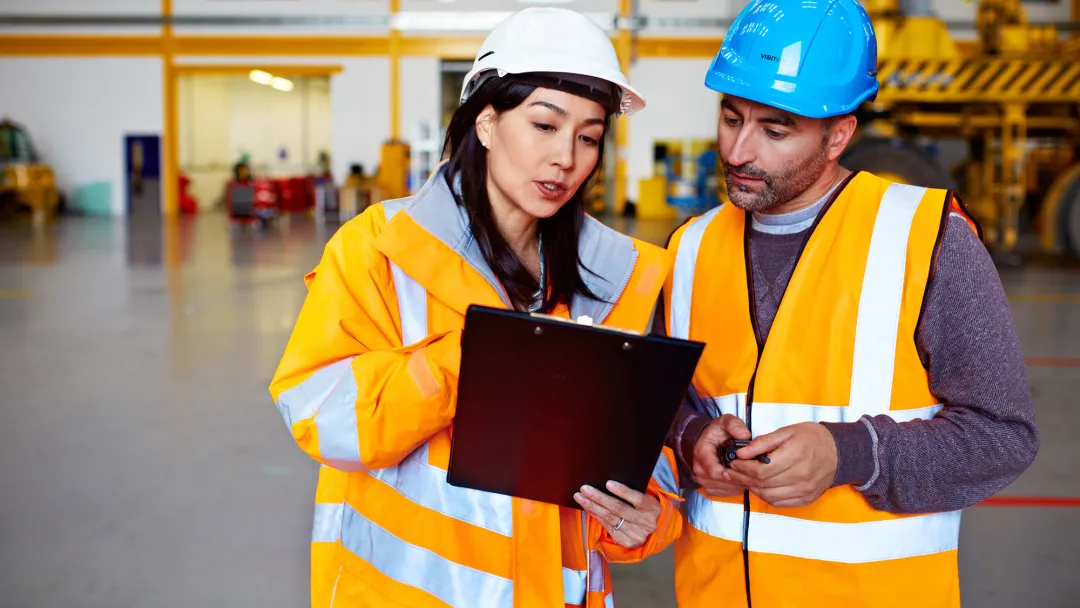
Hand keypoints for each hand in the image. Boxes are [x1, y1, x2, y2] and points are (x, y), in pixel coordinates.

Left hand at [574, 481, 661, 548]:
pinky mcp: (627, 542)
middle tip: (584, 488)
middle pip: (619, 508)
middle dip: (599, 497)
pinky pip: (607, 526)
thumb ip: (634, 493)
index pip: (637, 499)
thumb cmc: (645, 508)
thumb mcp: (646, 499)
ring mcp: (636, 534)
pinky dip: (596, 516)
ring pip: (610, 518)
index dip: (622, 491)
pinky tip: (588, 508)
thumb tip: (608, 482)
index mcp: (653, 509)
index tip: (608, 483)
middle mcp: (646, 523)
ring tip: (580, 497)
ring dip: (592, 506)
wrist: (655, 531)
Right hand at [692, 414, 751, 496]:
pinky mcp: (710, 488)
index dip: (731, 471)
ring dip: (739, 482)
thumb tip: (745, 435)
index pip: (714, 471)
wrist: (707, 441)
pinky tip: (741, 476)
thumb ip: (735, 425)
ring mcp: (704, 481)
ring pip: (726, 488)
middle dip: (739, 476)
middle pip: (722, 481)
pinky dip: (736, 486)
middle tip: (752, 468)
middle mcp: (700, 469)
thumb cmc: (717, 433)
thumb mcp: (725, 422)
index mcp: (702, 453)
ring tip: (747, 471)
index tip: (744, 466)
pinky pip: (726, 493)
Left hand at [722, 422, 837, 507]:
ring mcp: (804, 489)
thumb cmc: (812, 438)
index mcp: (795, 455)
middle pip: (763, 484)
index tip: (733, 462)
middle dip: (742, 478)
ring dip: (752, 488)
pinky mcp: (806, 498)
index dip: (743, 468)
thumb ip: (762, 442)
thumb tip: (741, 452)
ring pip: (769, 495)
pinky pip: (779, 503)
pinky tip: (759, 487)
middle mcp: (801, 475)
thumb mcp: (786, 431)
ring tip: (743, 478)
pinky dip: (765, 496)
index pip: (761, 470)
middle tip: (731, 472)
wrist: (838, 452)